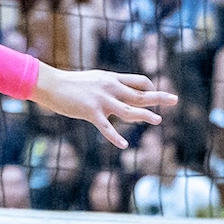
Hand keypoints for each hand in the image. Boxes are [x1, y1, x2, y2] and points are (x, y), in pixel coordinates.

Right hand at [30, 67, 175, 147]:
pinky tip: (124, 145)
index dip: (150, 89)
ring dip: (145, 115)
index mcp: (111, 79)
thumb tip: (119, 94)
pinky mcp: (90, 111)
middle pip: (140, 94)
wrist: (49, 84)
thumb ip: (108, 87)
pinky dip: (115, 137)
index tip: (154, 96)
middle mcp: (110, 88)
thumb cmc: (69, 84)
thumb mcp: (93, 81)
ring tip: (158, 120)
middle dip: (159, 98)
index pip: (139, 81)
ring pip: (129, 109)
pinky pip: (106, 127)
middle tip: (175, 100)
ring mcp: (101, 100)